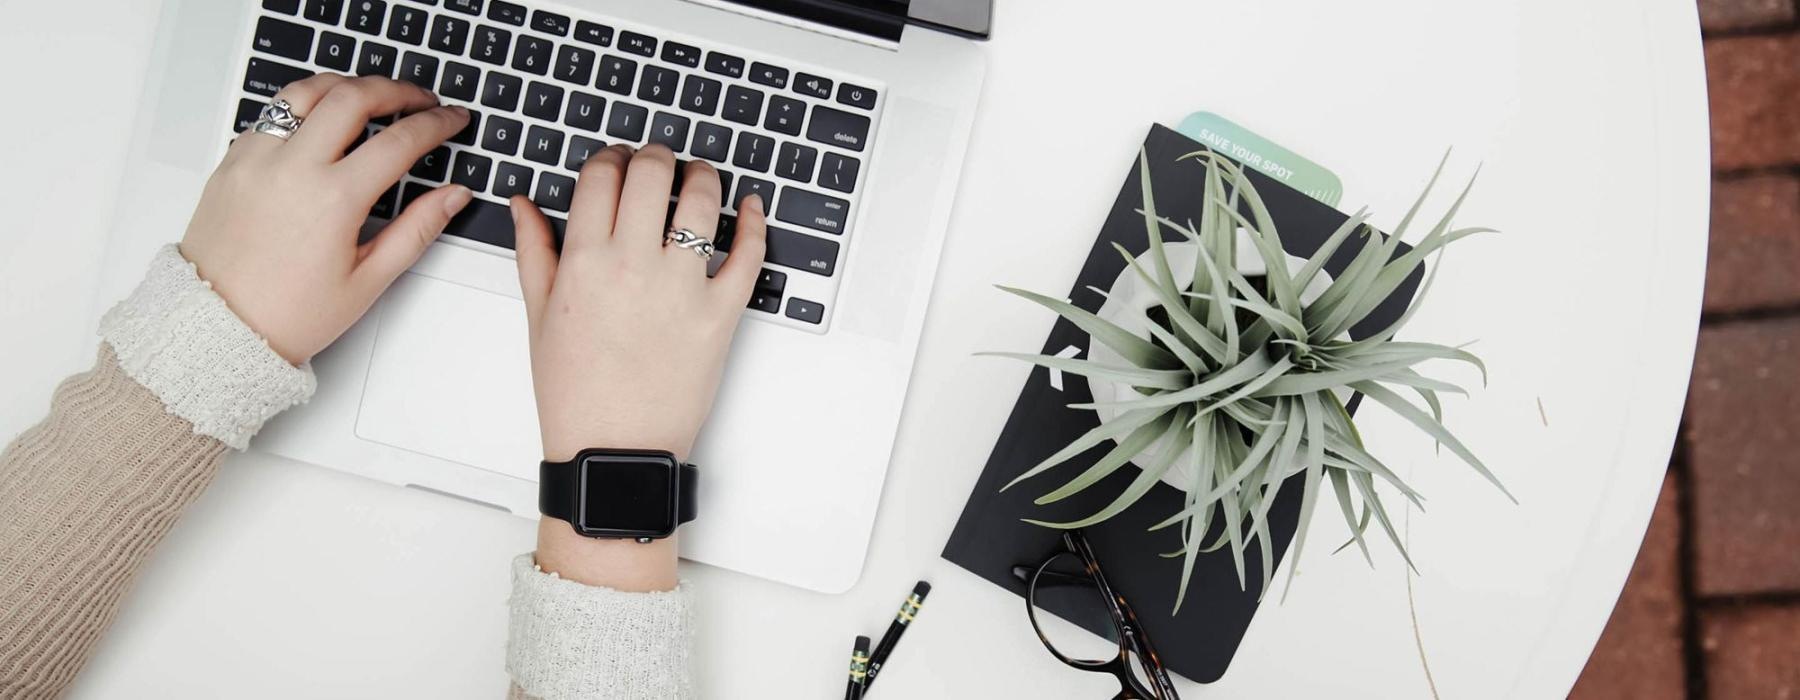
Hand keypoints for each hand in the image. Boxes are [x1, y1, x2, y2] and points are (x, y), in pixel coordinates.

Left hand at [180, 74, 473, 364]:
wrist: (217, 327)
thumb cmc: (287, 314)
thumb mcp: (368, 280)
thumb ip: (417, 229)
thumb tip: (452, 196)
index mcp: (333, 199)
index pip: (399, 140)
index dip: (436, 123)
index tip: (451, 119)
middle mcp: (292, 168)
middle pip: (353, 96)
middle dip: (396, 90)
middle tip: (420, 99)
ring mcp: (256, 159)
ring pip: (306, 91)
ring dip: (346, 86)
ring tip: (371, 96)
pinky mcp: (232, 161)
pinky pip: (272, 114)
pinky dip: (304, 107)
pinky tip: (322, 122)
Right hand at [512, 144, 765, 590]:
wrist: (613, 450)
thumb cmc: (575, 392)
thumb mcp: (539, 317)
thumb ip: (534, 250)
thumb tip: (524, 204)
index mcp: (584, 261)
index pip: (602, 175)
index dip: (611, 157)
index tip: (617, 163)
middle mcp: (633, 265)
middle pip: (652, 172)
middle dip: (656, 156)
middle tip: (658, 162)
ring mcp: (682, 288)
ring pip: (702, 200)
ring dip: (703, 176)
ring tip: (700, 178)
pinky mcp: (722, 314)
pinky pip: (749, 254)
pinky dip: (754, 222)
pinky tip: (750, 208)